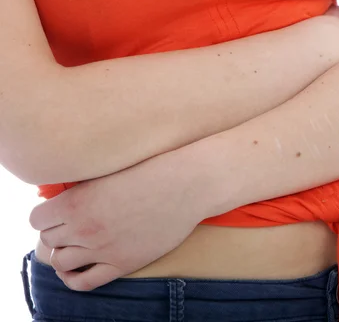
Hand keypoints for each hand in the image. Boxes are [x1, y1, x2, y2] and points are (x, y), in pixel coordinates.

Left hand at [29, 155, 202, 290]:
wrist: (186, 185)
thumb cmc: (151, 171)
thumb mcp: (108, 172)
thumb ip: (82, 188)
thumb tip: (62, 197)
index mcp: (76, 202)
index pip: (37, 220)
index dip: (46, 216)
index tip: (58, 213)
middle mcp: (84, 228)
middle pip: (49, 240)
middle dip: (57, 232)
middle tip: (72, 226)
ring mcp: (103, 248)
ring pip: (61, 262)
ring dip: (64, 253)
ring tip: (76, 245)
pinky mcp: (123, 263)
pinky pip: (84, 282)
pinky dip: (74, 278)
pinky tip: (77, 269)